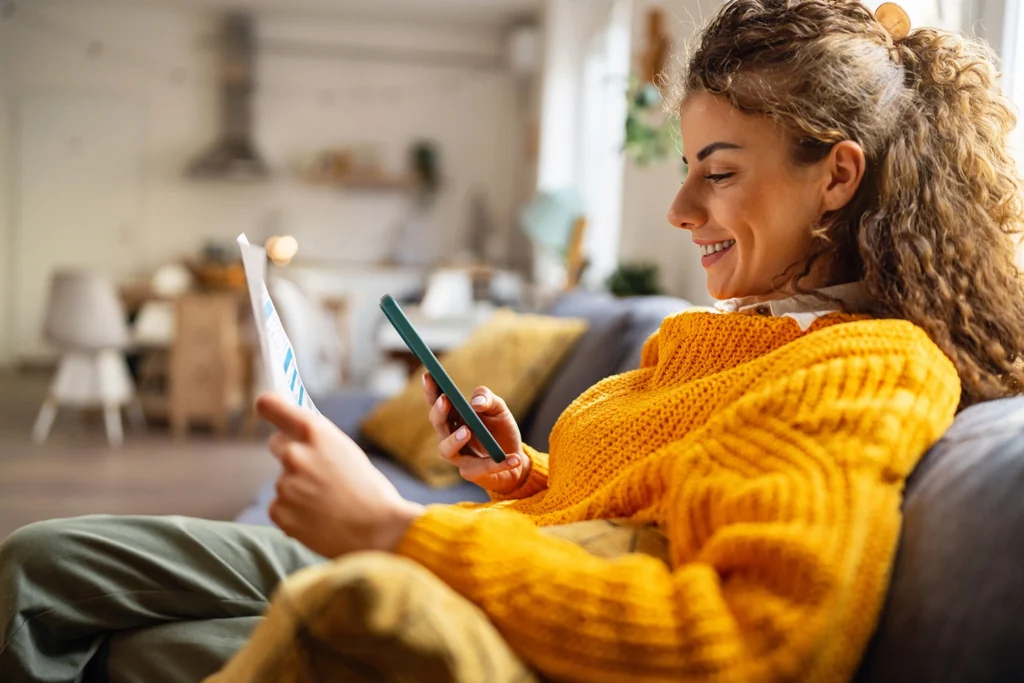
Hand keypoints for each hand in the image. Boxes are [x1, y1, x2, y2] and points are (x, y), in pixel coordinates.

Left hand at [257, 393, 423, 557]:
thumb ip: (318, 441)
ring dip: (297, 489)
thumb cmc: (369, 490)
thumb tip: (295, 433)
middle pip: (276, 444)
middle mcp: (294, 454)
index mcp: (314, 432)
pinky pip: (280, 507)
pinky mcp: (280, 512)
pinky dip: (294, 513)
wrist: (379, 531)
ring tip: (327, 503)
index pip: (270, 405)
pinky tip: (318, 519)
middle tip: (315, 471)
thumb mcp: (346, 452)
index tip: (267, 409)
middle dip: (291, 454)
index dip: (268, 407)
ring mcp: (285, 484)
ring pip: (283, 480)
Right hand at [423, 373, 528, 494]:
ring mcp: (459, 456)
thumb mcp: (499, 409)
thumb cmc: (502, 432)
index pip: (438, 401)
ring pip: (446, 450)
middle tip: (445, 400)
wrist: (517, 460)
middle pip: (437, 424)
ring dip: (454, 440)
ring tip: (466, 431)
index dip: (431, 390)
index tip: (429, 375)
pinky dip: (498, 463)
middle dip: (439, 412)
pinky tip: (514, 458)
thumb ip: (488, 399)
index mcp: (455, 417)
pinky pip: (481, 468)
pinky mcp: (472, 473)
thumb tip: (476, 403)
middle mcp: (451, 436)